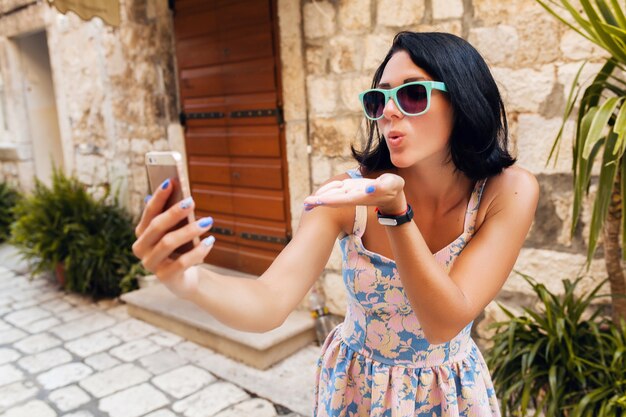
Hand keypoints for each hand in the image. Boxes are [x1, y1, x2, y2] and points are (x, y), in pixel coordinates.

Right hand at [131, 179, 214, 298]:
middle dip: (174, 212)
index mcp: (142, 233)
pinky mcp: (165, 278)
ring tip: (208, 221)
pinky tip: (211, 241)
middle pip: (157, 226)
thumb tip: (181, 194)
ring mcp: (151, 264)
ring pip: (168, 243)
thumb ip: (176, 216)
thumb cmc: (180, 248)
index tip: (171, 181)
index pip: (149, 212)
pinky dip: (198, 251)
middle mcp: (141, 248)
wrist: (185, 278)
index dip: (159, 197)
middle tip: (192, 201)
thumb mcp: (177, 231)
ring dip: (189, 230)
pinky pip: (182, 262)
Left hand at [303, 172, 406, 212]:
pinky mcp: (349, 189)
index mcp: (361, 196)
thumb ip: (383, 186)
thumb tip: (370, 189)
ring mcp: (350, 193)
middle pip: (334, 199)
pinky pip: (335, 191)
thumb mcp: (392, 184)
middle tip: (306, 203)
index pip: (344, 198)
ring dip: (320, 199)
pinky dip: (326, 194)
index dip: (332, 199)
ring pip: (333, 195)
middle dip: (321, 201)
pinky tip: (317, 197)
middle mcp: (353, 196)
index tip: (321, 201)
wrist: (392, 196)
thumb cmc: (393, 188)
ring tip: (307, 203)